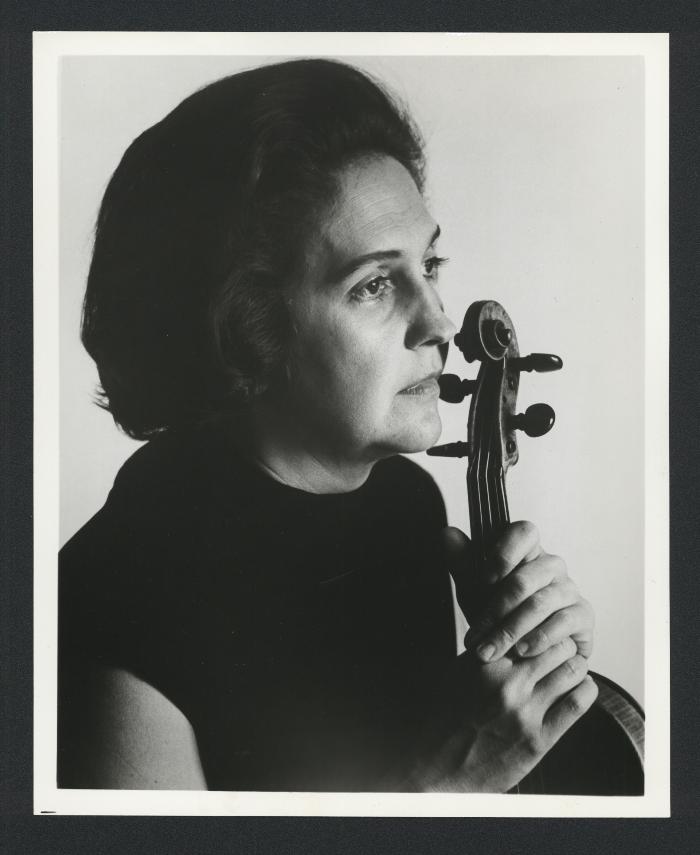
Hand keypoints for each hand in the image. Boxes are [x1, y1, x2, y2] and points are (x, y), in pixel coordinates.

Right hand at [407, 637, 598, 792]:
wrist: (433, 767)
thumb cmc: (441, 719)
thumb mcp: (455, 673)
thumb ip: (483, 653)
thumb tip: (507, 635)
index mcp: (484, 662)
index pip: (530, 629)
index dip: (541, 629)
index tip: (545, 633)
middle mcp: (505, 683)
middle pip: (556, 646)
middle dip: (562, 645)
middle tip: (564, 649)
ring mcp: (522, 712)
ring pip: (570, 670)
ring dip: (575, 666)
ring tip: (572, 668)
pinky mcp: (536, 741)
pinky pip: (575, 704)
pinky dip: (585, 690)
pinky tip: (582, 688)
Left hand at [444, 521, 594, 661]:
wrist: (522, 652)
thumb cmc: (499, 615)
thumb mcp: (475, 592)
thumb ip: (463, 563)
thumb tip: (447, 533)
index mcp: (526, 552)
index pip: (524, 532)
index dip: (505, 552)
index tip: (484, 580)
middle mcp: (551, 565)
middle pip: (526, 577)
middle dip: (495, 611)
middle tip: (476, 638)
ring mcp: (569, 589)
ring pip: (541, 603)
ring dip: (511, 631)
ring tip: (491, 651)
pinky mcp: (583, 614)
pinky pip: (563, 623)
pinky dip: (539, 639)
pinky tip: (522, 652)